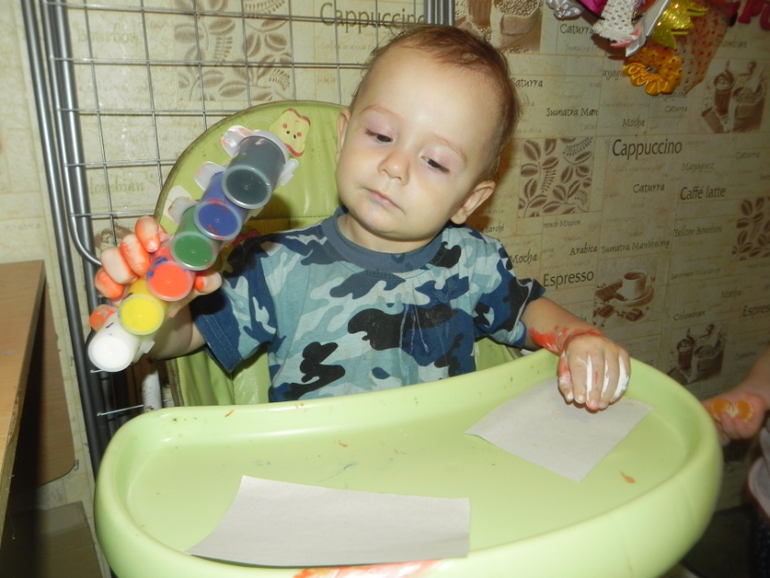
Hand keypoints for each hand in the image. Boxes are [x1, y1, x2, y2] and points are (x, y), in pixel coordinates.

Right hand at [91, 216, 220, 327]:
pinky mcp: (111, 288)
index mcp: (159, 247)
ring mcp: (122, 270)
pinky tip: (118, 295)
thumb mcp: (197, 288)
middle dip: (133, 254)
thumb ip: (208, 281)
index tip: (153, 246)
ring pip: (109, 256)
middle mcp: (138, 255)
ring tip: (130, 282)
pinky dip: (106, 285)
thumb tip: (203, 280)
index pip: (146, 226)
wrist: (170, 323)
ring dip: (117, 268)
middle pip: (127, 241)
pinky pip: (101, 280)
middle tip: (143, 271)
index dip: (146, 230)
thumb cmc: (181, 294)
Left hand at [556, 330, 629, 411]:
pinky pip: (624, 372)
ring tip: (602, 405)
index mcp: (578, 345)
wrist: (586, 339)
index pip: (579, 367)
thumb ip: (565, 382)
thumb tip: (570, 398)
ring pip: (613, 372)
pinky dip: (619, 388)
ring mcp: (612, 347)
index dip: (580, 385)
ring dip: (608, 392)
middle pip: (598, 369)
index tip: (580, 400)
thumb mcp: (564, 366)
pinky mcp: (623, 353)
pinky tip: (612, 399)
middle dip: (595, 391)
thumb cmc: (574, 357)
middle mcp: (596, 343)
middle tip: (592, 406)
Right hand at [703, 392, 765, 445]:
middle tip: (714, 424)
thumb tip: (687, 411)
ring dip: (727, 426)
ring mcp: (739, 432)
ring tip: (724, 414)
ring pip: (732, 435)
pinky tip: (736, 420)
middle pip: (721, 441)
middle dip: (717, 434)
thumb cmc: (726, 401)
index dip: (706, 435)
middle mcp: (727, 433)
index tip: (702, 428)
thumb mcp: (708, 404)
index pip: (710, 438)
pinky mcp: (750, 430)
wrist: (745, 395)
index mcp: (716, 429)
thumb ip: (699, 409)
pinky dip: (739, 427)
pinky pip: (744, 433)